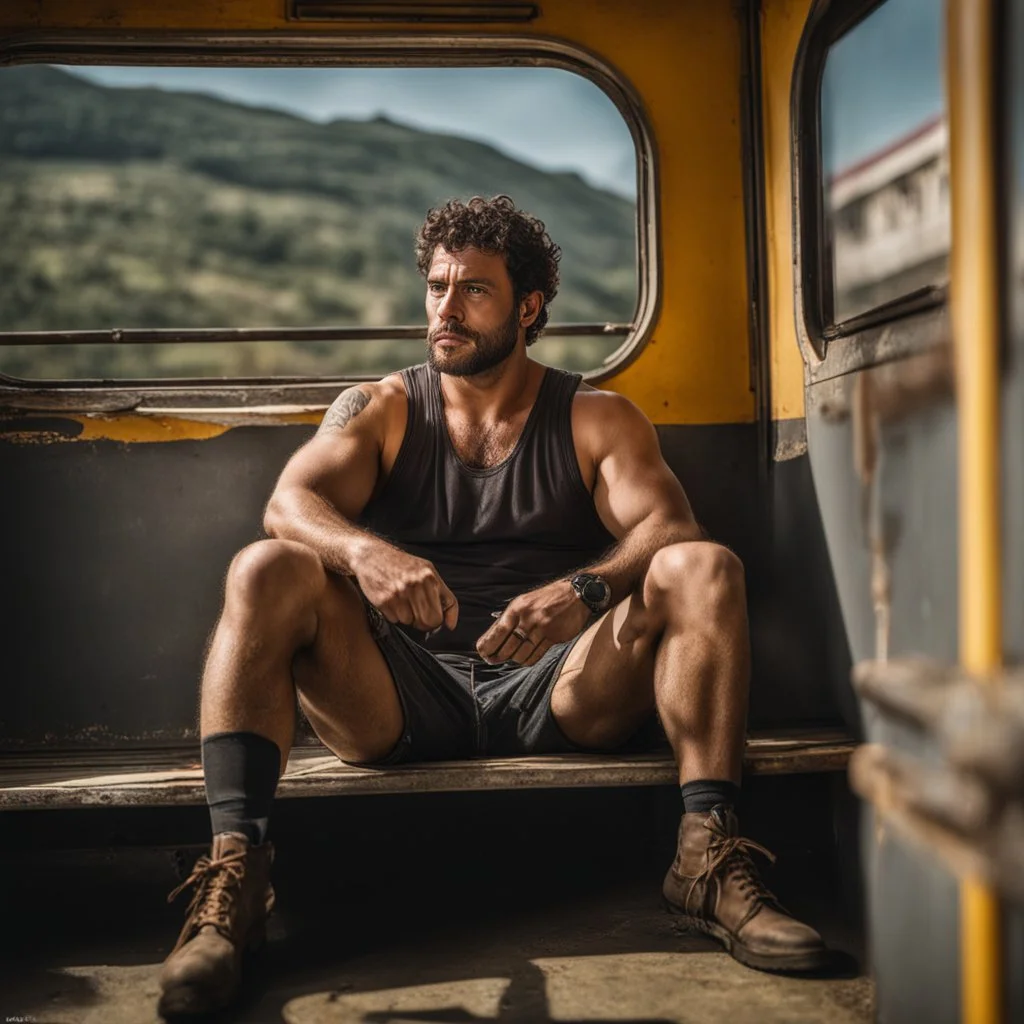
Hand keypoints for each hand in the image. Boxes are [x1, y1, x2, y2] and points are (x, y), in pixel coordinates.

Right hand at [354, 543, 457, 633]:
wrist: (372, 555)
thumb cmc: (402, 564)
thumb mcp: (428, 571)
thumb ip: (444, 596)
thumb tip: (451, 624)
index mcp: (429, 578)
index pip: (439, 616)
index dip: (437, 621)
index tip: (434, 620)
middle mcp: (415, 586)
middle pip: (427, 622)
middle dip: (423, 622)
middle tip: (417, 613)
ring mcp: (398, 594)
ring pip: (409, 622)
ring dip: (406, 616)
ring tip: (402, 600)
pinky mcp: (383, 600)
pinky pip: (394, 620)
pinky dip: (393, 614)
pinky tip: (392, 599)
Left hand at [476, 579, 592, 665]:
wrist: (576, 594)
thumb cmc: (548, 598)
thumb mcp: (525, 602)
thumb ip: (511, 618)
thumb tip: (494, 637)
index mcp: (517, 608)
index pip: (496, 632)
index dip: (487, 646)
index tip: (483, 653)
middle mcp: (527, 618)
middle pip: (507, 647)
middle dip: (498, 656)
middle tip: (493, 660)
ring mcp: (541, 628)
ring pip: (521, 654)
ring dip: (514, 659)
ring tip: (512, 658)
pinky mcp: (554, 637)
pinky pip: (536, 655)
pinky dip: (528, 660)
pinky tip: (525, 659)